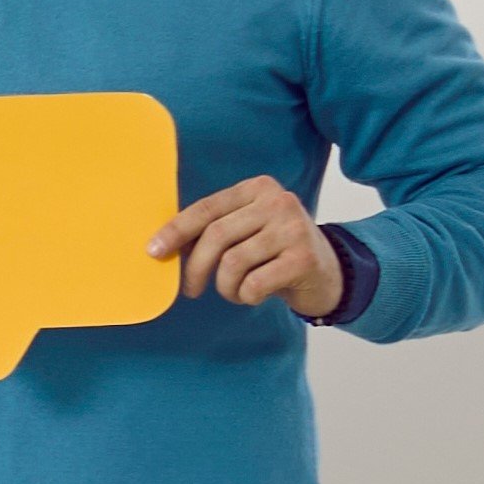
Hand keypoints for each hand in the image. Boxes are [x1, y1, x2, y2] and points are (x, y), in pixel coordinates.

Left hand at [154, 176, 340, 317]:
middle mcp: (278, 201)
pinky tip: (255, 295)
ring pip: (232, 262)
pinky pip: (254, 283)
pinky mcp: (304, 258)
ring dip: (225, 286)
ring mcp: (294, 228)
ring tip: (234, 292)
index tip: (153, 251)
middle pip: (216, 236)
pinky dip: (245, 296)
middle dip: (195, 267)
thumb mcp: (247, 231)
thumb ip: (215, 229)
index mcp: (258, 188)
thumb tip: (161, 245)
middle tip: (190, 289)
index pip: (206, 208)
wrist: (329, 274)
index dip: (175, 231)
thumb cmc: (275, 254)